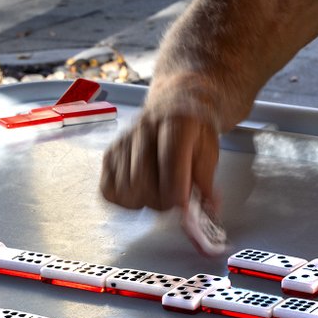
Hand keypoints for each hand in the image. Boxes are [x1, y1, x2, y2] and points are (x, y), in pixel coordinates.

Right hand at [100, 74, 221, 210]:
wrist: (174, 105)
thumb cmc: (193, 132)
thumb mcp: (209, 153)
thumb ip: (206, 184)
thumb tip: (207, 212)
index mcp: (177, 124)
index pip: (170, 165)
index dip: (177, 195)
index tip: (185, 208)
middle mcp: (145, 128)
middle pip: (143, 183)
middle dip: (161, 202)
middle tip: (174, 199)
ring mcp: (123, 141)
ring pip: (126, 190)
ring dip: (144, 202)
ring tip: (158, 191)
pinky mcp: (109, 153)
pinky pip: (108, 190)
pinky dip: (125, 200)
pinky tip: (140, 190)